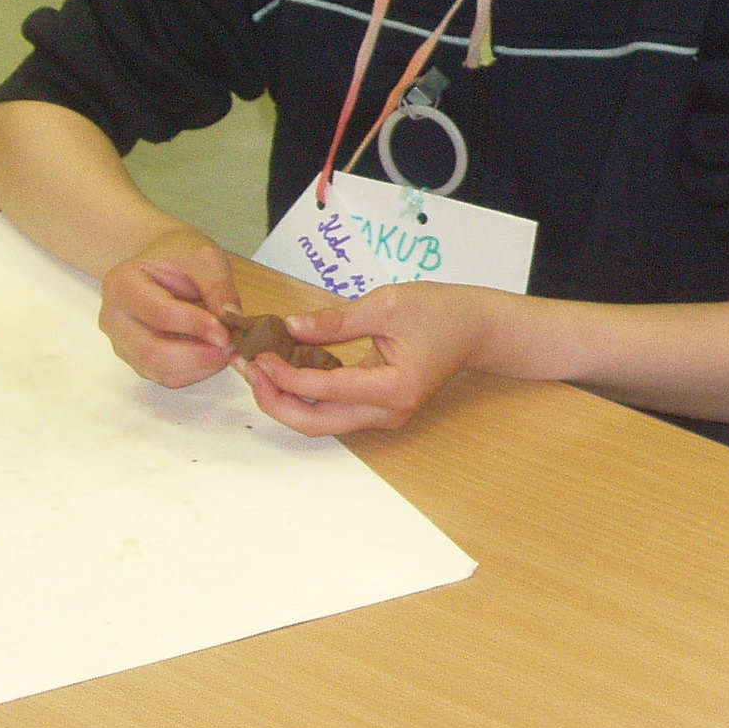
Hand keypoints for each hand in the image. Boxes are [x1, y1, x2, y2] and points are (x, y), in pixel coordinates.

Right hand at [98, 227, 239, 386]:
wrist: (159, 264)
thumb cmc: (178, 256)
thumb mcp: (204, 257)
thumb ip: (218, 286)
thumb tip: (233, 319)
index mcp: (123, 284)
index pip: (159, 314)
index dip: (196, 326)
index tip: (227, 333)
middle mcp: (113, 318)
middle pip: (152, 351)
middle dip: (198, 355)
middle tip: (231, 348)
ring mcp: (122, 343)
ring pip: (159, 371)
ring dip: (199, 366)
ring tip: (226, 350)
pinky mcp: (136, 360)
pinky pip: (165, 377)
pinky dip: (195, 373)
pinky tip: (213, 356)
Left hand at [237, 280, 499, 436]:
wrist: (479, 329)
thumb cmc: (442, 312)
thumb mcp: (387, 304)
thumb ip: (335, 320)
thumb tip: (288, 328)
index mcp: (393, 388)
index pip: (324, 390)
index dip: (284, 374)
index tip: (257, 352)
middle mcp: (388, 412)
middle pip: (314, 423)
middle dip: (274, 398)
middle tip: (249, 367)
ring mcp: (384, 416)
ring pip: (320, 422)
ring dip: (286, 398)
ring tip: (259, 366)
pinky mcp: (379, 409)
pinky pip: (332, 410)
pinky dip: (304, 393)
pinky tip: (285, 367)